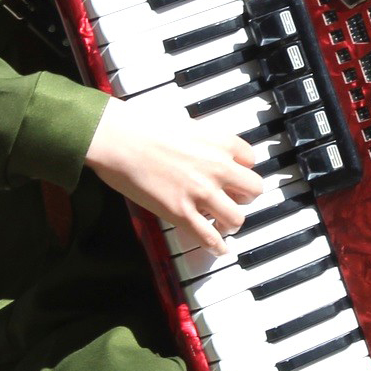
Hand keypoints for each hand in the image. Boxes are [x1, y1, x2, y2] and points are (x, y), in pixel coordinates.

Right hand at [80, 93, 262, 253]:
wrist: (117, 139)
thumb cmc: (141, 125)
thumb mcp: (183, 121)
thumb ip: (199, 137)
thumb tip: (198, 145)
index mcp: (219, 141)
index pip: (250, 159)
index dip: (242, 169)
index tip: (234, 175)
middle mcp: (217, 167)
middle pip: (253, 190)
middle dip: (244, 197)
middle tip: (231, 199)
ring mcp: (201, 192)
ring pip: (236, 218)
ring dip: (230, 222)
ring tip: (221, 223)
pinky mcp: (181, 212)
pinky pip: (209, 238)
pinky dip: (217, 247)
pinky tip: (218, 249)